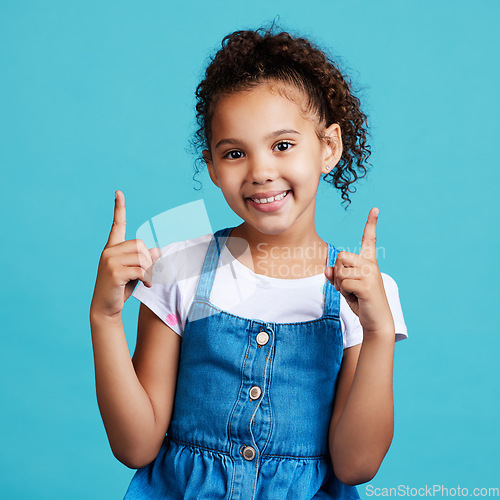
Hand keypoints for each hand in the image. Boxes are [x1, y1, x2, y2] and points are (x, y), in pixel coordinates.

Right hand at [90, 190, 160, 320]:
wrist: (106, 308)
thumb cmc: (121, 288)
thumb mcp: (136, 271)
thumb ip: (145, 260)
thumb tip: (157, 251)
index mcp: (112, 248)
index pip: (117, 225)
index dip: (119, 209)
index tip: (118, 193)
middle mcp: (109, 251)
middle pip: (140, 245)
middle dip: (149, 260)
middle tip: (148, 274)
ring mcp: (109, 261)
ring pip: (141, 257)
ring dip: (149, 271)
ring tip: (146, 281)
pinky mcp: (114, 272)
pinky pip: (139, 269)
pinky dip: (146, 278)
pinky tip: (145, 285)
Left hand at [324, 207, 393, 335]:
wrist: (376, 321)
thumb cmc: (362, 302)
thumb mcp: (346, 287)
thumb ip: (336, 276)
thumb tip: (327, 269)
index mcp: (368, 262)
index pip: (369, 240)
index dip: (371, 224)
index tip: (375, 209)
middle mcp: (371, 264)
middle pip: (341, 256)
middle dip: (337, 272)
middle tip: (346, 286)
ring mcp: (370, 274)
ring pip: (340, 270)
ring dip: (340, 284)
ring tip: (352, 293)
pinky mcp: (367, 285)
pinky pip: (343, 282)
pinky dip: (344, 292)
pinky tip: (355, 297)